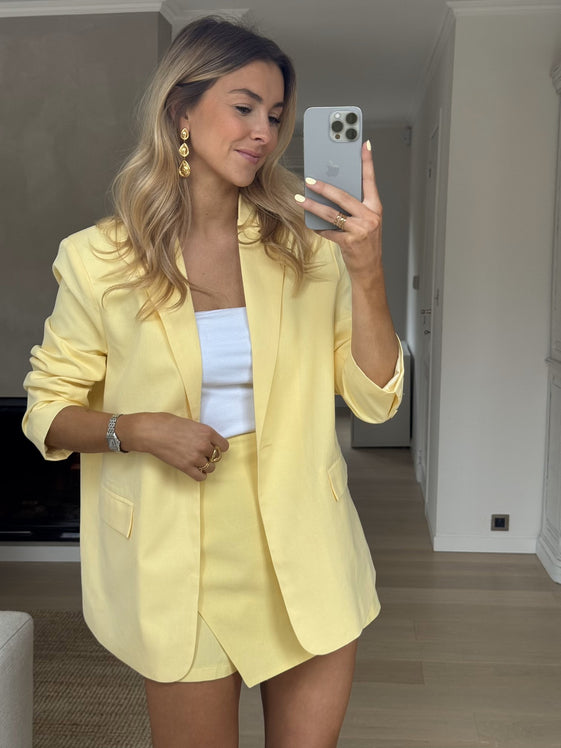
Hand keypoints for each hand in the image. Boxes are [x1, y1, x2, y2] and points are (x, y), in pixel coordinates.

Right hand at [127, 412, 228, 481]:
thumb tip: (206, 440)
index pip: (224, 446)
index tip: (214, 448)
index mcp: (207, 432)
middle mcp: (204, 445)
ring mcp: (196, 458)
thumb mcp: (191, 423)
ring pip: (211, 468)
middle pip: (216, 457)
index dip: (219, 447)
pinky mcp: (186, 467)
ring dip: (205, 466)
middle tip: (201, 453)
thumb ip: (201, 433)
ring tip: (197, 462)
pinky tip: (195, 471)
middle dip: (210, 456)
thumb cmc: (168, 423)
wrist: (152, 432)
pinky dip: (200, 475)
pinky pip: (201, 477)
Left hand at [297, 141, 383, 280]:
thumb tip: (333, 191)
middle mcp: (370, 217)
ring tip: (300, 199)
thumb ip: (355, 206)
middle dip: (324, 187)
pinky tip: (311, 224)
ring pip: (332, 213)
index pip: (371, 181)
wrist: (369, 269)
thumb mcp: (366, 222)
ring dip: (313, 206)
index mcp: (375, 208)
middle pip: (343, 196)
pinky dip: (318, 227)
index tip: (363, 145)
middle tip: (309, 180)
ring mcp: (360, 230)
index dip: (367, 162)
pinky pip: (328, 231)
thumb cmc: (366, 243)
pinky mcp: (349, 242)